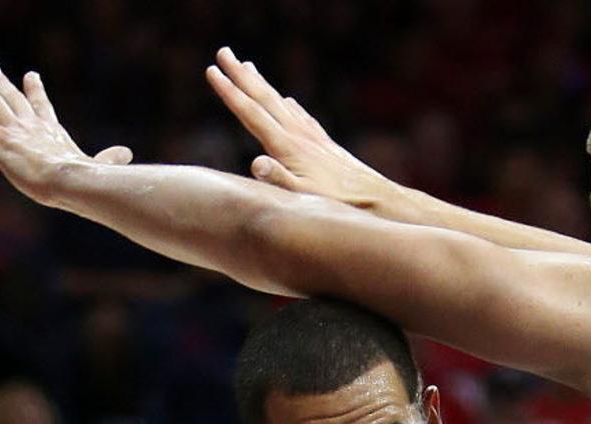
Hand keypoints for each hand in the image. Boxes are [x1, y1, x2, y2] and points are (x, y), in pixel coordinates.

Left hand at [0, 56, 132, 204]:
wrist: (73, 184)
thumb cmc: (88, 183)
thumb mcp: (100, 170)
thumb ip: (109, 160)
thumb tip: (127, 154)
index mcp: (53, 134)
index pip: (42, 107)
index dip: (36, 92)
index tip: (30, 76)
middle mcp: (30, 125)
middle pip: (11, 97)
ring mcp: (12, 129)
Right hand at [206, 47, 391, 204]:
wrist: (379, 201)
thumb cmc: (340, 205)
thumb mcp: (305, 198)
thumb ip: (279, 180)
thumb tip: (256, 163)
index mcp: (288, 147)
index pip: (252, 113)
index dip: (230, 92)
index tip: (211, 70)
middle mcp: (300, 136)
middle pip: (265, 99)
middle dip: (242, 76)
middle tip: (224, 51)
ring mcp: (314, 139)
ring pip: (282, 104)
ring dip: (263, 85)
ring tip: (249, 66)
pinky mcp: (327, 146)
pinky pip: (303, 118)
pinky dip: (290, 105)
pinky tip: (289, 101)